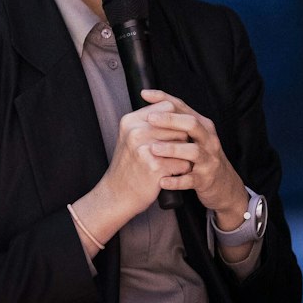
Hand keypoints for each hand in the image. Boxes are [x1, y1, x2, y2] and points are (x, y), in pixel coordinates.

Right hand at [103, 98, 180, 219]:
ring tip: (172, 162)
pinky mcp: (155, 167)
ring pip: (184, 143)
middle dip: (182, 139)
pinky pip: (184, 163)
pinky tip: (171, 174)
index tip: (177, 131)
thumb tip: (176, 109)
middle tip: (173, 152)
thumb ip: (148, 121)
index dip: (178, 119)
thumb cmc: (129, 166)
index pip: (168, 107)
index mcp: (130, 121)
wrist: (117, 194)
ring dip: (184, 154)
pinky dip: (182, 171)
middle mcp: (136, 132)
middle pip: (178, 126)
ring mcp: (145, 149)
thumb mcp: (130, 137)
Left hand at [138, 89, 248, 217]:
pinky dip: (176, 181)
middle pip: (192, 124)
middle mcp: (208, 140)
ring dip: (173, 149)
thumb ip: (175, 121)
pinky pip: (191, 180)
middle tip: (150, 119)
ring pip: (193, 151)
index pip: (183, 107)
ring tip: (153, 149)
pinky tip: (161, 181)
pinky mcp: (206, 179)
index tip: (144, 94)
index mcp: (202, 126)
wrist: (223, 185)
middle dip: (170, 120)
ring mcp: (208, 160)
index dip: (164, 99)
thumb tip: (148, 100)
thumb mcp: (192, 137)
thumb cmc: (200, 157)